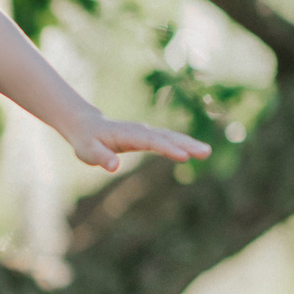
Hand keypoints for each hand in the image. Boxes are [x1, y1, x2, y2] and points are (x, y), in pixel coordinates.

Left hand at [68, 112, 211, 172]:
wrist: (87, 126)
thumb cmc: (87, 141)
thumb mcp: (88, 152)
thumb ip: (101, 158)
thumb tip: (113, 167)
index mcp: (128, 134)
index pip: (151, 141)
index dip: (167, 148)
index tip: (183, 156)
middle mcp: (140, 131)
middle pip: (166, 137)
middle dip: (186, 144)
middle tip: (206, 152)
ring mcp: (146, 133)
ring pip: (170, 137)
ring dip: (188, 143)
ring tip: (206, 152)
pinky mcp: (148, 137)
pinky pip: (168, 140)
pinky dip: (182, 144)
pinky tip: (194, 151)